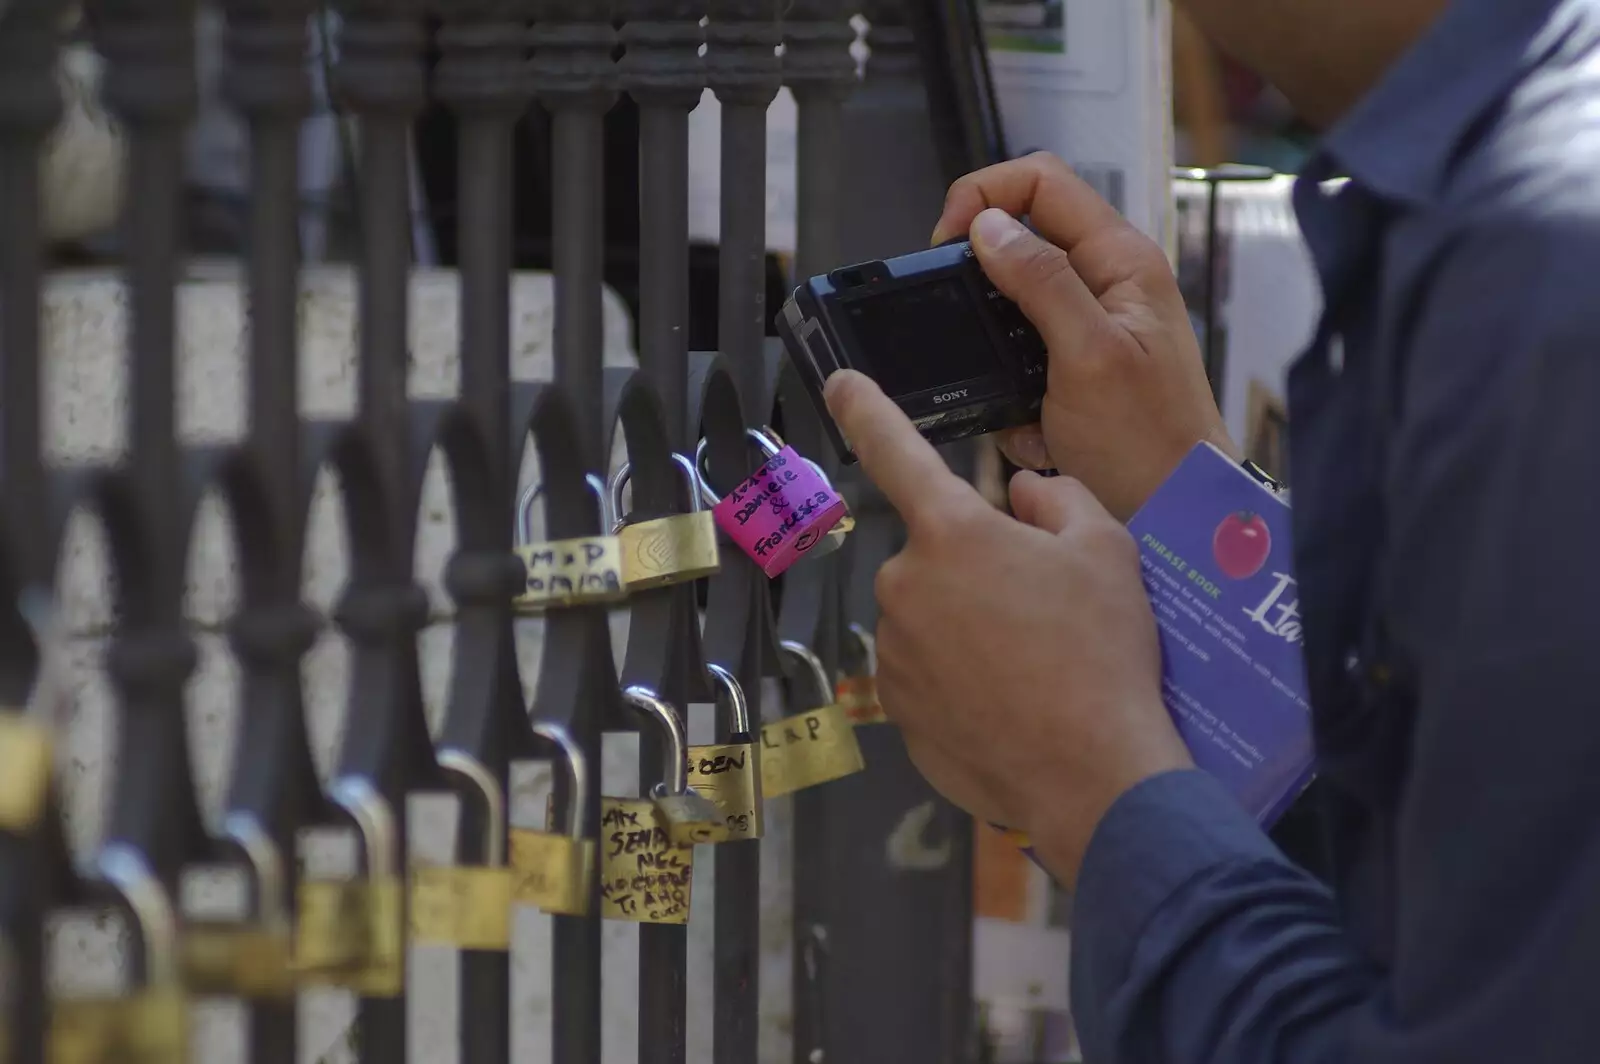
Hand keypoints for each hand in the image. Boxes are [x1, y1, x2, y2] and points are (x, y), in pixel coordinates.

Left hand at [825, 369, 1192, 887]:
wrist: (1092, 773)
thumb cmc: (1102, 651)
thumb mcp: (1106, 548)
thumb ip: (1055, 500)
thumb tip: (1021, 495)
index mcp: (952, 532)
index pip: (897, 452)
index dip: (866, 410)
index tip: (839, 384)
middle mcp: (905, 585)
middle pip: (937, 557)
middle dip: (979, 571)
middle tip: (1042, 612)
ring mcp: (895, 652)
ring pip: (931, 618)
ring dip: (968, 629)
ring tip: (1033, 666)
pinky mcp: (897, 709)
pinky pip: (927, 675)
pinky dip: (961, 682)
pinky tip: (1010, 704)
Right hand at [932, 152, 1236, 520]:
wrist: (1176, 515)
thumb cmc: (1149, 444)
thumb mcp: (1088, 355)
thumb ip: (1041, 283)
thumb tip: (988, 227)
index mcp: (1120, 260)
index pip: (1040, 182)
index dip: (983, 197)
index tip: (946, 244)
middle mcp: (1106, 282)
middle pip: (1020, 236)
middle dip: (980, 279)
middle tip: (959, 319)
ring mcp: (1090, 324)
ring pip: (1010, 302)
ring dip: (992, 344)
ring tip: (1006, 390)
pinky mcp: (1073, 367)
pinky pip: (1016, 356)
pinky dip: (1008, 389)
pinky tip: (1028, 427)